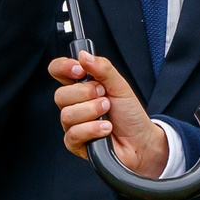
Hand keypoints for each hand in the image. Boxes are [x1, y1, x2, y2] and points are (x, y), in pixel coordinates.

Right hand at [50, 50, 167, 176]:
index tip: (80, 70)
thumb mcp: (120, 85)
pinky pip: (74, 134)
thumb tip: (83, 55)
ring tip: (108, 112)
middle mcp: (73, 105)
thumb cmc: (129, 114)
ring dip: (92, 111)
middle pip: (60, 95)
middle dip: (86, 94)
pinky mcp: (75, 143)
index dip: (64, 67)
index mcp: (80, 87)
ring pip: (67, 115)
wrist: (141, 140)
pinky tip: (106, 128)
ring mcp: (72, 124)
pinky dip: (93, 129)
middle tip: (105, 97)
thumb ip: (103, 68)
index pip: (58, 71)